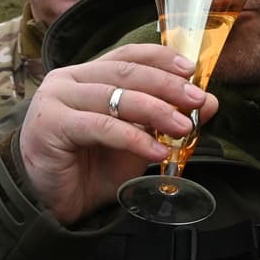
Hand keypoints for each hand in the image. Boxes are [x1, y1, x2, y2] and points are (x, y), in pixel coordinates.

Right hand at [17, 43, 217, 224]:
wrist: (52, 204)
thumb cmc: (92, 168)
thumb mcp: (139, 140)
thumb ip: (167, 120)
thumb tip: (209, 102)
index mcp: (89, 75)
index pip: (128, 55)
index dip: (161, 59)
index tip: (192, 70)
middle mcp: (69, 79)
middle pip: (126, 72)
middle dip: (167, 85)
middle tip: (197, 100)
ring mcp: (56, 99)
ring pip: (115, 97)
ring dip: (157, 111)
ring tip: (186, 127)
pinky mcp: (50, 124)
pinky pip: (103, 127)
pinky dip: (135, 138)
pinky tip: (159, 150)